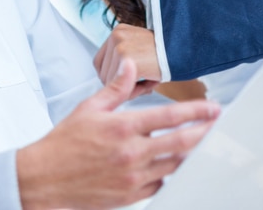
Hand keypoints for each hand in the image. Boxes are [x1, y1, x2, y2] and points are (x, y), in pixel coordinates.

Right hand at [16, 59, 219, 209]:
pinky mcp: (129, 195)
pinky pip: (160, 185)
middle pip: (182, 142)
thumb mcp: (89, 109)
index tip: (212, 108)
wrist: (43, 180)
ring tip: (203, 143)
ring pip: (175, 165)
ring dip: (192, 153)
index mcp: (123, 127)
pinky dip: (169, 174)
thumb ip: (116, 88)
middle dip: (205, 132)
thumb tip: (130, 67)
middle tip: (218, 124)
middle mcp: (131, 153)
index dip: (197, 111)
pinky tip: (174, 165)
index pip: (170, 116)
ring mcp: (132, 177)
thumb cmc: (64, 144)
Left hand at [93, 24, 160, 96]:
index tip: (127, 81)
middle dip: (121, 84)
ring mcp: (120, 47)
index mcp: (118, 31)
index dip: (111, 76)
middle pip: (103, 73)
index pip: (100, 62)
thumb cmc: (167, 54)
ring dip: (129, 88)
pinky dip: (136, 91)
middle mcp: (116, 36)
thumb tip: (110, 81)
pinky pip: (122, 87)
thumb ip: (124, 60)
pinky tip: (151, 83)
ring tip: (148, 81)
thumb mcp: (141, 49)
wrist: (185, 49)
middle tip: (143, 83)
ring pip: (111, 83)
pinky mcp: (127, 58)